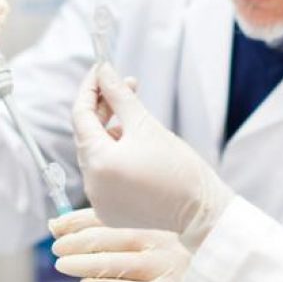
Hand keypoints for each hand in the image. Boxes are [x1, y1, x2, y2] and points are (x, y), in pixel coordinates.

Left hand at [49, 208, 199, 281]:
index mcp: (164, 228)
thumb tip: (56, 225)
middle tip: (57, 246)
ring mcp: (170, 270)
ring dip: (86, 262)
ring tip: (61, 264)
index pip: (121, 216)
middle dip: (83, 239)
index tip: (59, 224)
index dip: (86, 219)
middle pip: (120, 235)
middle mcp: (170, 245)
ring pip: (120, 262)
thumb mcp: (135, 261)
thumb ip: (104, 243)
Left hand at [72, 63, 233, 249]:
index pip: (81, 115)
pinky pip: (104, 176)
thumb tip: (104, 72)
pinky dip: (115, 159)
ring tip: (138, 122)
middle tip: (126, 86)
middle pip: (87, 136)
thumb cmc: (178, 167)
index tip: (102, 70)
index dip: (91, 89)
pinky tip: (137, 150)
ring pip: (96, 156)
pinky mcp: (110, 211)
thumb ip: (120, 96)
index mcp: (98, 161)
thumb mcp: (147, 125)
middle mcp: (91, 184)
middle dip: (104, 109)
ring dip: (111, 134)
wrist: (201, 210)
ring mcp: (98, 201)